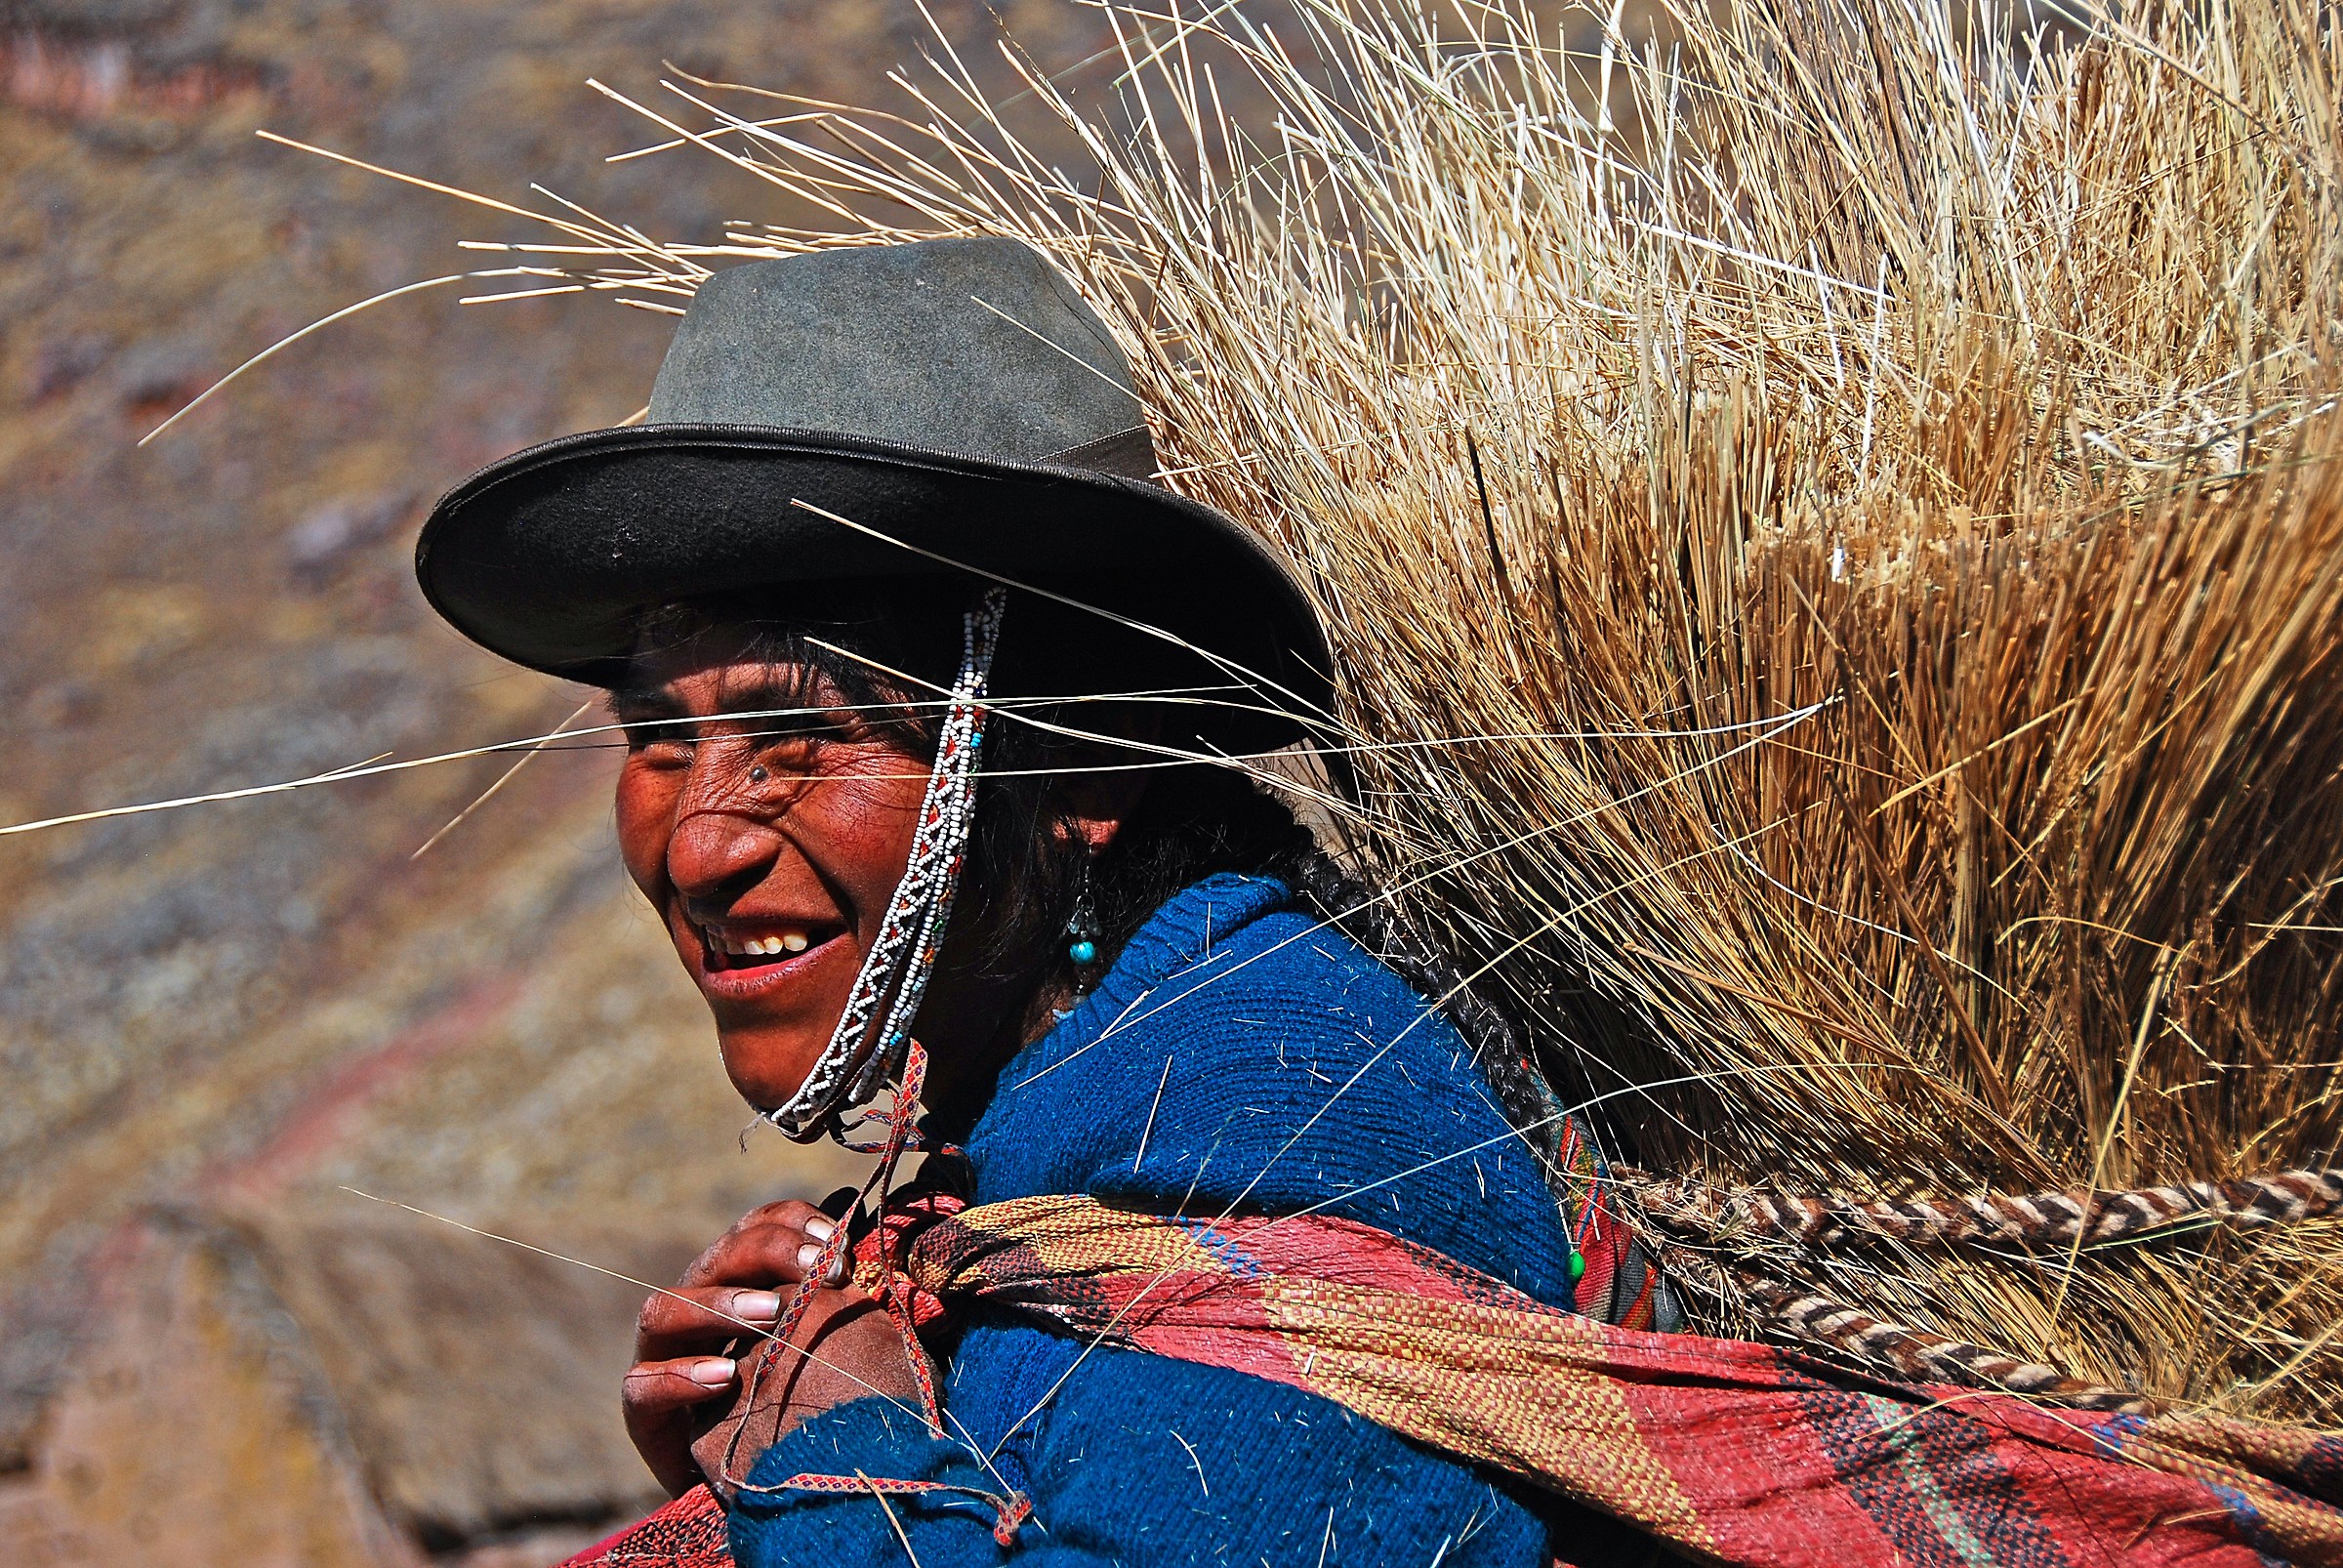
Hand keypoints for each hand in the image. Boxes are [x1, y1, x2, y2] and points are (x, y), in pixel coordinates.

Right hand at [624, 1199, 925, 1498]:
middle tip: (820, 1271)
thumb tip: (882, 1257)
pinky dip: (680, 1376)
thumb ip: (847, 1308)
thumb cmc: (814, 1418)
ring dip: (719, 1303)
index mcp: (744, 1285)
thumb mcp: (835, 1355)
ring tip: (772, 1313)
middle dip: (770, 1253)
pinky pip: (641, 1386)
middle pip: (716, 1257)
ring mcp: (663, 1359)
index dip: (793, 1222)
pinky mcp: (646, 1416)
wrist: (779, 1498)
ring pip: (663, 1309)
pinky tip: (724, 1377)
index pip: (756, 1229)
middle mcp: (698, 1312)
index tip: (841, 1242)